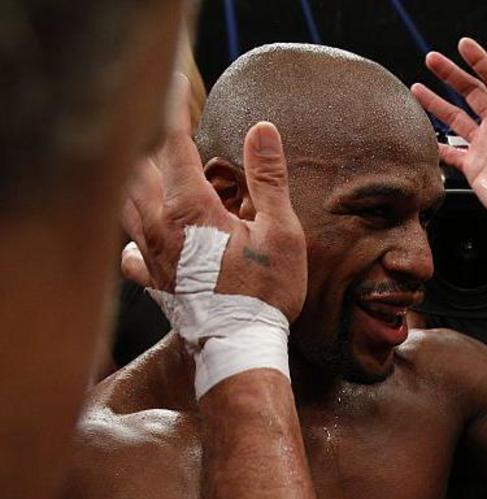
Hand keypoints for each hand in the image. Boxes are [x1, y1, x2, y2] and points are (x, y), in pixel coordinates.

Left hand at [120, 74, 305, 320]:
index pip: (173, 145)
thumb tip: (262, 129)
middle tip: (163, 120)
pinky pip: (130, 248)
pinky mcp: (154, 279)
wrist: (238, 347)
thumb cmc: (265, 293)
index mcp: (190, 208)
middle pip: (140, 169)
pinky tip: (142, 235)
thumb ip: (268, 179)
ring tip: (145, 163)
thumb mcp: (281, 232)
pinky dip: (133, 232)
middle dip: (150, 140)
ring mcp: (151, 254)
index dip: (173, 111)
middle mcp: (160, 226)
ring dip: (135, 177)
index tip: (175, 84)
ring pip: (127, 202)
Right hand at [412, 38, 486, 227]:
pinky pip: (450, 151)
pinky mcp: (473, 165)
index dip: (480, 61)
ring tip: (417, 88)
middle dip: (450, 74)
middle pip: (469, 92)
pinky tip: (423, 134)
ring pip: (454, 117)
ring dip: (436, 102)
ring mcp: (483, 145)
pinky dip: (436, 144)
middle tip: (432, 59)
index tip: (463, 45)